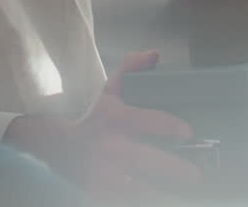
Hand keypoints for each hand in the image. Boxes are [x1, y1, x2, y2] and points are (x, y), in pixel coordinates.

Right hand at [1, 50, 200, 197]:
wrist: (51, 142)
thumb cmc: (88, 116)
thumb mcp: (108, 90)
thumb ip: (131, 70)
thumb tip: (153, 54)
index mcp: (115, 118)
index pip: (144, 120)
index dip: (168, 126)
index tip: (187, 132)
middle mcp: (110, 146)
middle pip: (146, 160)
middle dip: (174, 168)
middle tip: (195, 174)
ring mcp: (104, 173)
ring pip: (139, 188)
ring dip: (161, 192)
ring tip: (181, 195)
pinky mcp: (99, 192)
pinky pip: (124, 200)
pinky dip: (141, 199)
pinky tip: (158, 199)